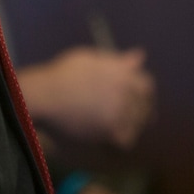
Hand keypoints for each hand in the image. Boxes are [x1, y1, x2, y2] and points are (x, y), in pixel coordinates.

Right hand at [17, 46, 154, 148]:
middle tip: (132, 112)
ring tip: (123, 122)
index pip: (147, 84)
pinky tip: (115, 135)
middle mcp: (125, 92)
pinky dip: (124, 138)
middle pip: (145, 104)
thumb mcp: (91, 58)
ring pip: (138, 122)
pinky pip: (126, 138)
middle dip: (141, 107)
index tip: (138, 94)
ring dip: (134, 122)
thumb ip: (118, 60)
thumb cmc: (64, 72)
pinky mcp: (109, 130)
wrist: (47, 94)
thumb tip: (140, 55)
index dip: (143, 90)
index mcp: (122, 73)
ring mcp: (118, 112)